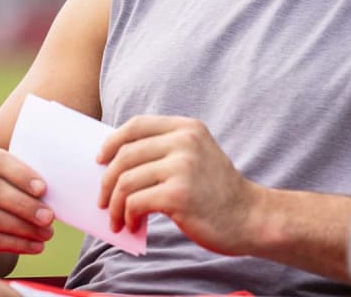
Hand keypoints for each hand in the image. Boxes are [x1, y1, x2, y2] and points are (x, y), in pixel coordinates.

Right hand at [0, 143, 55, 263]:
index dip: (21, 174)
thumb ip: (21, 172)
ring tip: (47, 234)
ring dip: (23, 228)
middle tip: (50, 217)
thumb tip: (62, 180)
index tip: (44, 189)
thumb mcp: (1, 173)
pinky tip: (35, 246)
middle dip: (24, 205)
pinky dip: (15, 244)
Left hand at [96, 115, 259, 254]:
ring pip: (126, 181)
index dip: (112, 141)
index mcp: (187, 128)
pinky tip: (133, 225)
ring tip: (118, 220)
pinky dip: (128, 216)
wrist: (250, 218)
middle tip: (103, 202)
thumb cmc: (217, 193)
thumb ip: (164, 151)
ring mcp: (182, 167)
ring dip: (114, 205)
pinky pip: (135, 202)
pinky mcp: (178, 194)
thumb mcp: (196, 157)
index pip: (137, 125)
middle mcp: (185, 142)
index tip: (100, 160)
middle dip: (107, 181)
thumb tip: (113, 162)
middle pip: (125, 155)